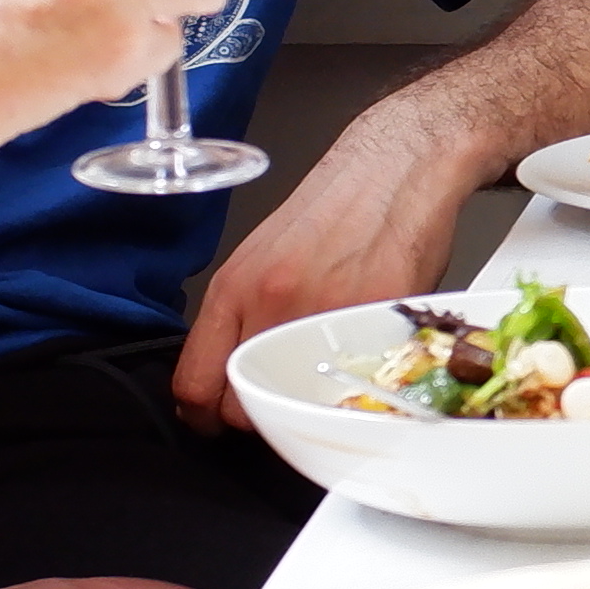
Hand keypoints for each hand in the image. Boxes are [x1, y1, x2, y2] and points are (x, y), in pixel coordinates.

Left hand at [175, 124, 496, 419]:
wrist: (395, 166)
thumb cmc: (336, 209)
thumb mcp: (266, 257)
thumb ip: (246, 313)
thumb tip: (239, 369)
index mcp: (236, 287)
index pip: (193, 383)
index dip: (206, 417)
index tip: (221, 422)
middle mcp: (271, 303)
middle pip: (242, 408)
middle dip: (259, 420)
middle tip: (282, 408)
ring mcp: (324, 313)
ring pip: (297, 406)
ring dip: (310, 409)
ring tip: (326, 390)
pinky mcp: (377, 317)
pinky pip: (358, 383)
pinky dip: (361, 389)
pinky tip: (366, 367)